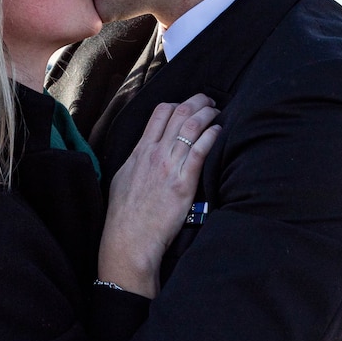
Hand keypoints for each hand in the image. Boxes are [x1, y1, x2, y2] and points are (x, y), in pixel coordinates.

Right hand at [99, 95, 219, 296]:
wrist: (129, 238)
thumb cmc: (125, 214)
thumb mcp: (123, 179)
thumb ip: (136, 162)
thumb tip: (143, 154)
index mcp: (140, 151)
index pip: (160, 114)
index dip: (178, 104)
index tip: (189, 105)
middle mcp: (155, 154)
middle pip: (179, 113)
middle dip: (198, 102)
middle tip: (209, 102)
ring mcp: (169, 167)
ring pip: (191, 127)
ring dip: (208, 114)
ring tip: (217, 113)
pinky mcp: (183, 183)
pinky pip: (199, 151)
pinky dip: (211, 136)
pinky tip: (219, 131)